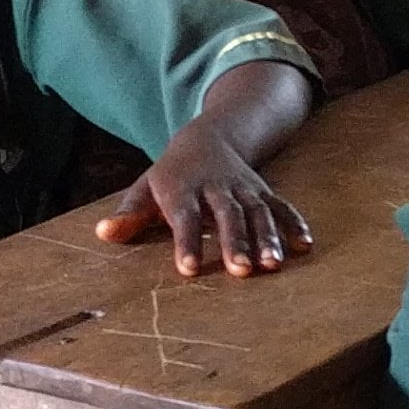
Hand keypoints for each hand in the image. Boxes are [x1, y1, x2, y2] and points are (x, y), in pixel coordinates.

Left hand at [95, 129, 314, 277]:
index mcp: (182, 188)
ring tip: (273, 265)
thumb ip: (129, 214)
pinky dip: (294, 224)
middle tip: (239, 271)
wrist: (209, 137)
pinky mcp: (263, 192)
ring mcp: (243, 188)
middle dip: (234, 242)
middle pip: (227, 215)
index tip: (190, 269)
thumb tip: (103, 233)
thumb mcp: (145, 189)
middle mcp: (216, 187)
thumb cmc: (171, 175)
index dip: (187, 243)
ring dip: (267, 238)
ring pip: (257, 212)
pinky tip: (305, 246)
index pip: (184, 218)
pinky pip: (281, 207)